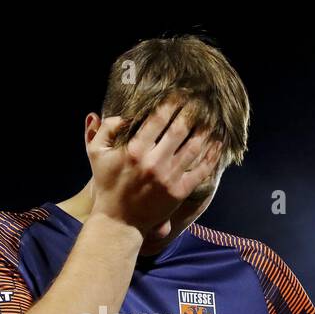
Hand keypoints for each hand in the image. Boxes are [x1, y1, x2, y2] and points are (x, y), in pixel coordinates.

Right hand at [85, 101, 222, 238]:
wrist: (119, 220)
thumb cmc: (107, 184)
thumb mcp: (96, 155)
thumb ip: (104, 130)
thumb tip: (123, 115)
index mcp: (134, 150)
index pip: (158, 119)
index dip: (171, 103)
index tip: (180, 93)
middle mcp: (153, 163)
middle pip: (179, 129)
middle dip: (192, 112)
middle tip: (200, 101)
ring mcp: (168, 178)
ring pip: (193, 147)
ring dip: (205, 130)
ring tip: (212, 117)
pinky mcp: (179, 192)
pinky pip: (200, 170)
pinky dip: (212, 155)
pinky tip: (218, 143)